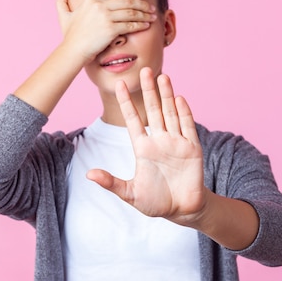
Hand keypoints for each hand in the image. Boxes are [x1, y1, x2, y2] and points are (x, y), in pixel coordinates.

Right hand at [56, 0, 156, 61]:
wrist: (73, 50)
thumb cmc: (70, 36)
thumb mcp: (64, 15)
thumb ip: (62, 1)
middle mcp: (99, 4)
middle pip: (127, 0)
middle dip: (142, 3)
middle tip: (151, 6)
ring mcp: (105, 16)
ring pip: (131, 12)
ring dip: (144, 13)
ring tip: (152, 16)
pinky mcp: (111, 29)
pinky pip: (130, 25)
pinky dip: (141, 24)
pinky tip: (147, 25)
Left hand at [87, 67, 208, 225]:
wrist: (181, 211)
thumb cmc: (155, 202)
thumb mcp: (130, 194)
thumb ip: (111, 183)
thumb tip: (89, 174)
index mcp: (143, 148)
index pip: (133, 120)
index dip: (126, 102)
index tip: (119, 84)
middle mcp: (159, 141)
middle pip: (153, 110)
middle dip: (148, 90)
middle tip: (145, 69)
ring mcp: (176, 143)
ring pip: (170, 114)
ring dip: (167, 95)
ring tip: (163, 76)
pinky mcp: (192, 149)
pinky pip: (187, 127)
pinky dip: (184, 113)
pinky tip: (179, 99)